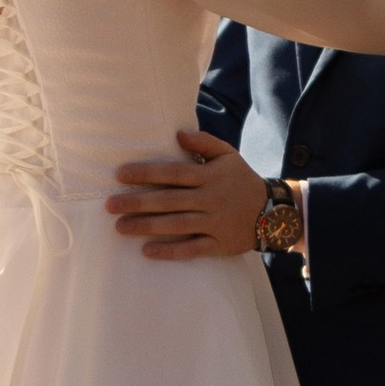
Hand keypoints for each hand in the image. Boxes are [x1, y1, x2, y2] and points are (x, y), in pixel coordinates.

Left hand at [107, 130, 269, 259]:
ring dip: (146, 226)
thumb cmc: (241, 180)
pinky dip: (170, 251)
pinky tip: (147, 251)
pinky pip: (192, 249)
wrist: (274, 212)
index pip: (173, 173)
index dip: (146, 173)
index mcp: (209, 176)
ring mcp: (215, 223)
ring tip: (120, 227)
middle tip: (110, 205)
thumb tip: (178, 134)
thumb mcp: (228, 155)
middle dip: (137, 202)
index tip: (120, 174)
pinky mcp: (219, 244)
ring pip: (176, 225)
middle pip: (169, 201)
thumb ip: (204, 143)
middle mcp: (210, 199)